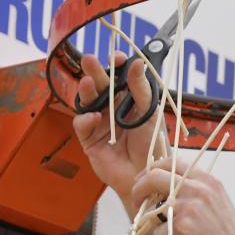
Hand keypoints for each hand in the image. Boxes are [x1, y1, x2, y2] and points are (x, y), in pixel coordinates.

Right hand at [72, 52, 160, 210]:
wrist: (145, 176)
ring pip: (87, 101)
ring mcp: (100, 123)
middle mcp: (113, 109)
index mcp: (129, 101)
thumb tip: (137, 64)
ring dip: (86, 91)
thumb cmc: (152, 146)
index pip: (120, 79)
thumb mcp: (151, 114)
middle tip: (89, 60)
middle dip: (95, 72)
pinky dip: (85, 119)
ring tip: (88, 83)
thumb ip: (142, 90)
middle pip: (100, 86)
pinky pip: (82, 125)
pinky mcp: (89, 139)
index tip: (116, 59)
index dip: (116, 67)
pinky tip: (93, 117)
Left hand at [130, 156, 234, 234]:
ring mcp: (186, 209)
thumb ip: (195, 190)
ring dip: (156, 223)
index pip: (171, 162)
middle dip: (139, 188)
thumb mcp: (218, 202)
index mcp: (207, 181)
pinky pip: (157, 233)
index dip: (152, 170)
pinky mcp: (178, 229)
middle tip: (138, 200)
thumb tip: (167, 188)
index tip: (145, 180)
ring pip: (153, 210)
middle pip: (153, 177)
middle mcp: (196, 190)